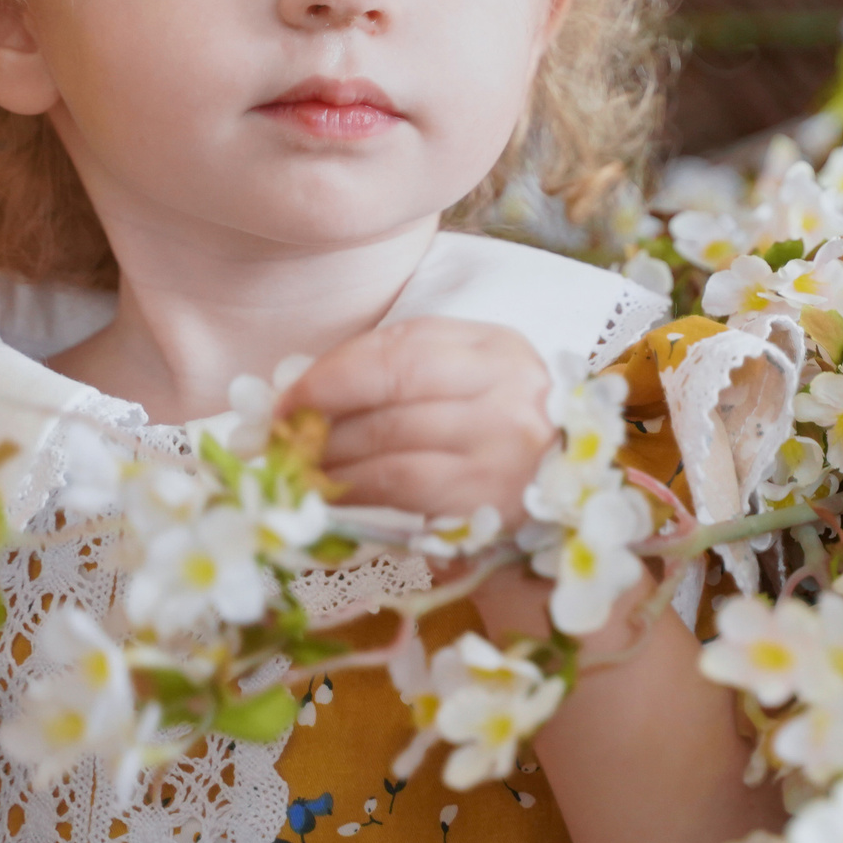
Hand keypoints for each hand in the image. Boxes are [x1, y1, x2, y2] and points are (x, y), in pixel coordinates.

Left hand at [280, 316, 555, 525]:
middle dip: (321, 411)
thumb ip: (396, 378)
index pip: (400, 346)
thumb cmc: (495, 435)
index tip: (288, 397)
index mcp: (494, 347)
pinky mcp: (489, 496)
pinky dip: (353, 487)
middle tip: (279, 435)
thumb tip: (301, 399)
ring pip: (390, 439)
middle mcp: (505, 388)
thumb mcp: (463, 385)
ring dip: (328, 455)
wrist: (563, 494)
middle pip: (393, 386)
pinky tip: (330, 492)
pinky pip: (401, 484)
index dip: (333, 371)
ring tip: (297, 466)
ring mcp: (502, 444)